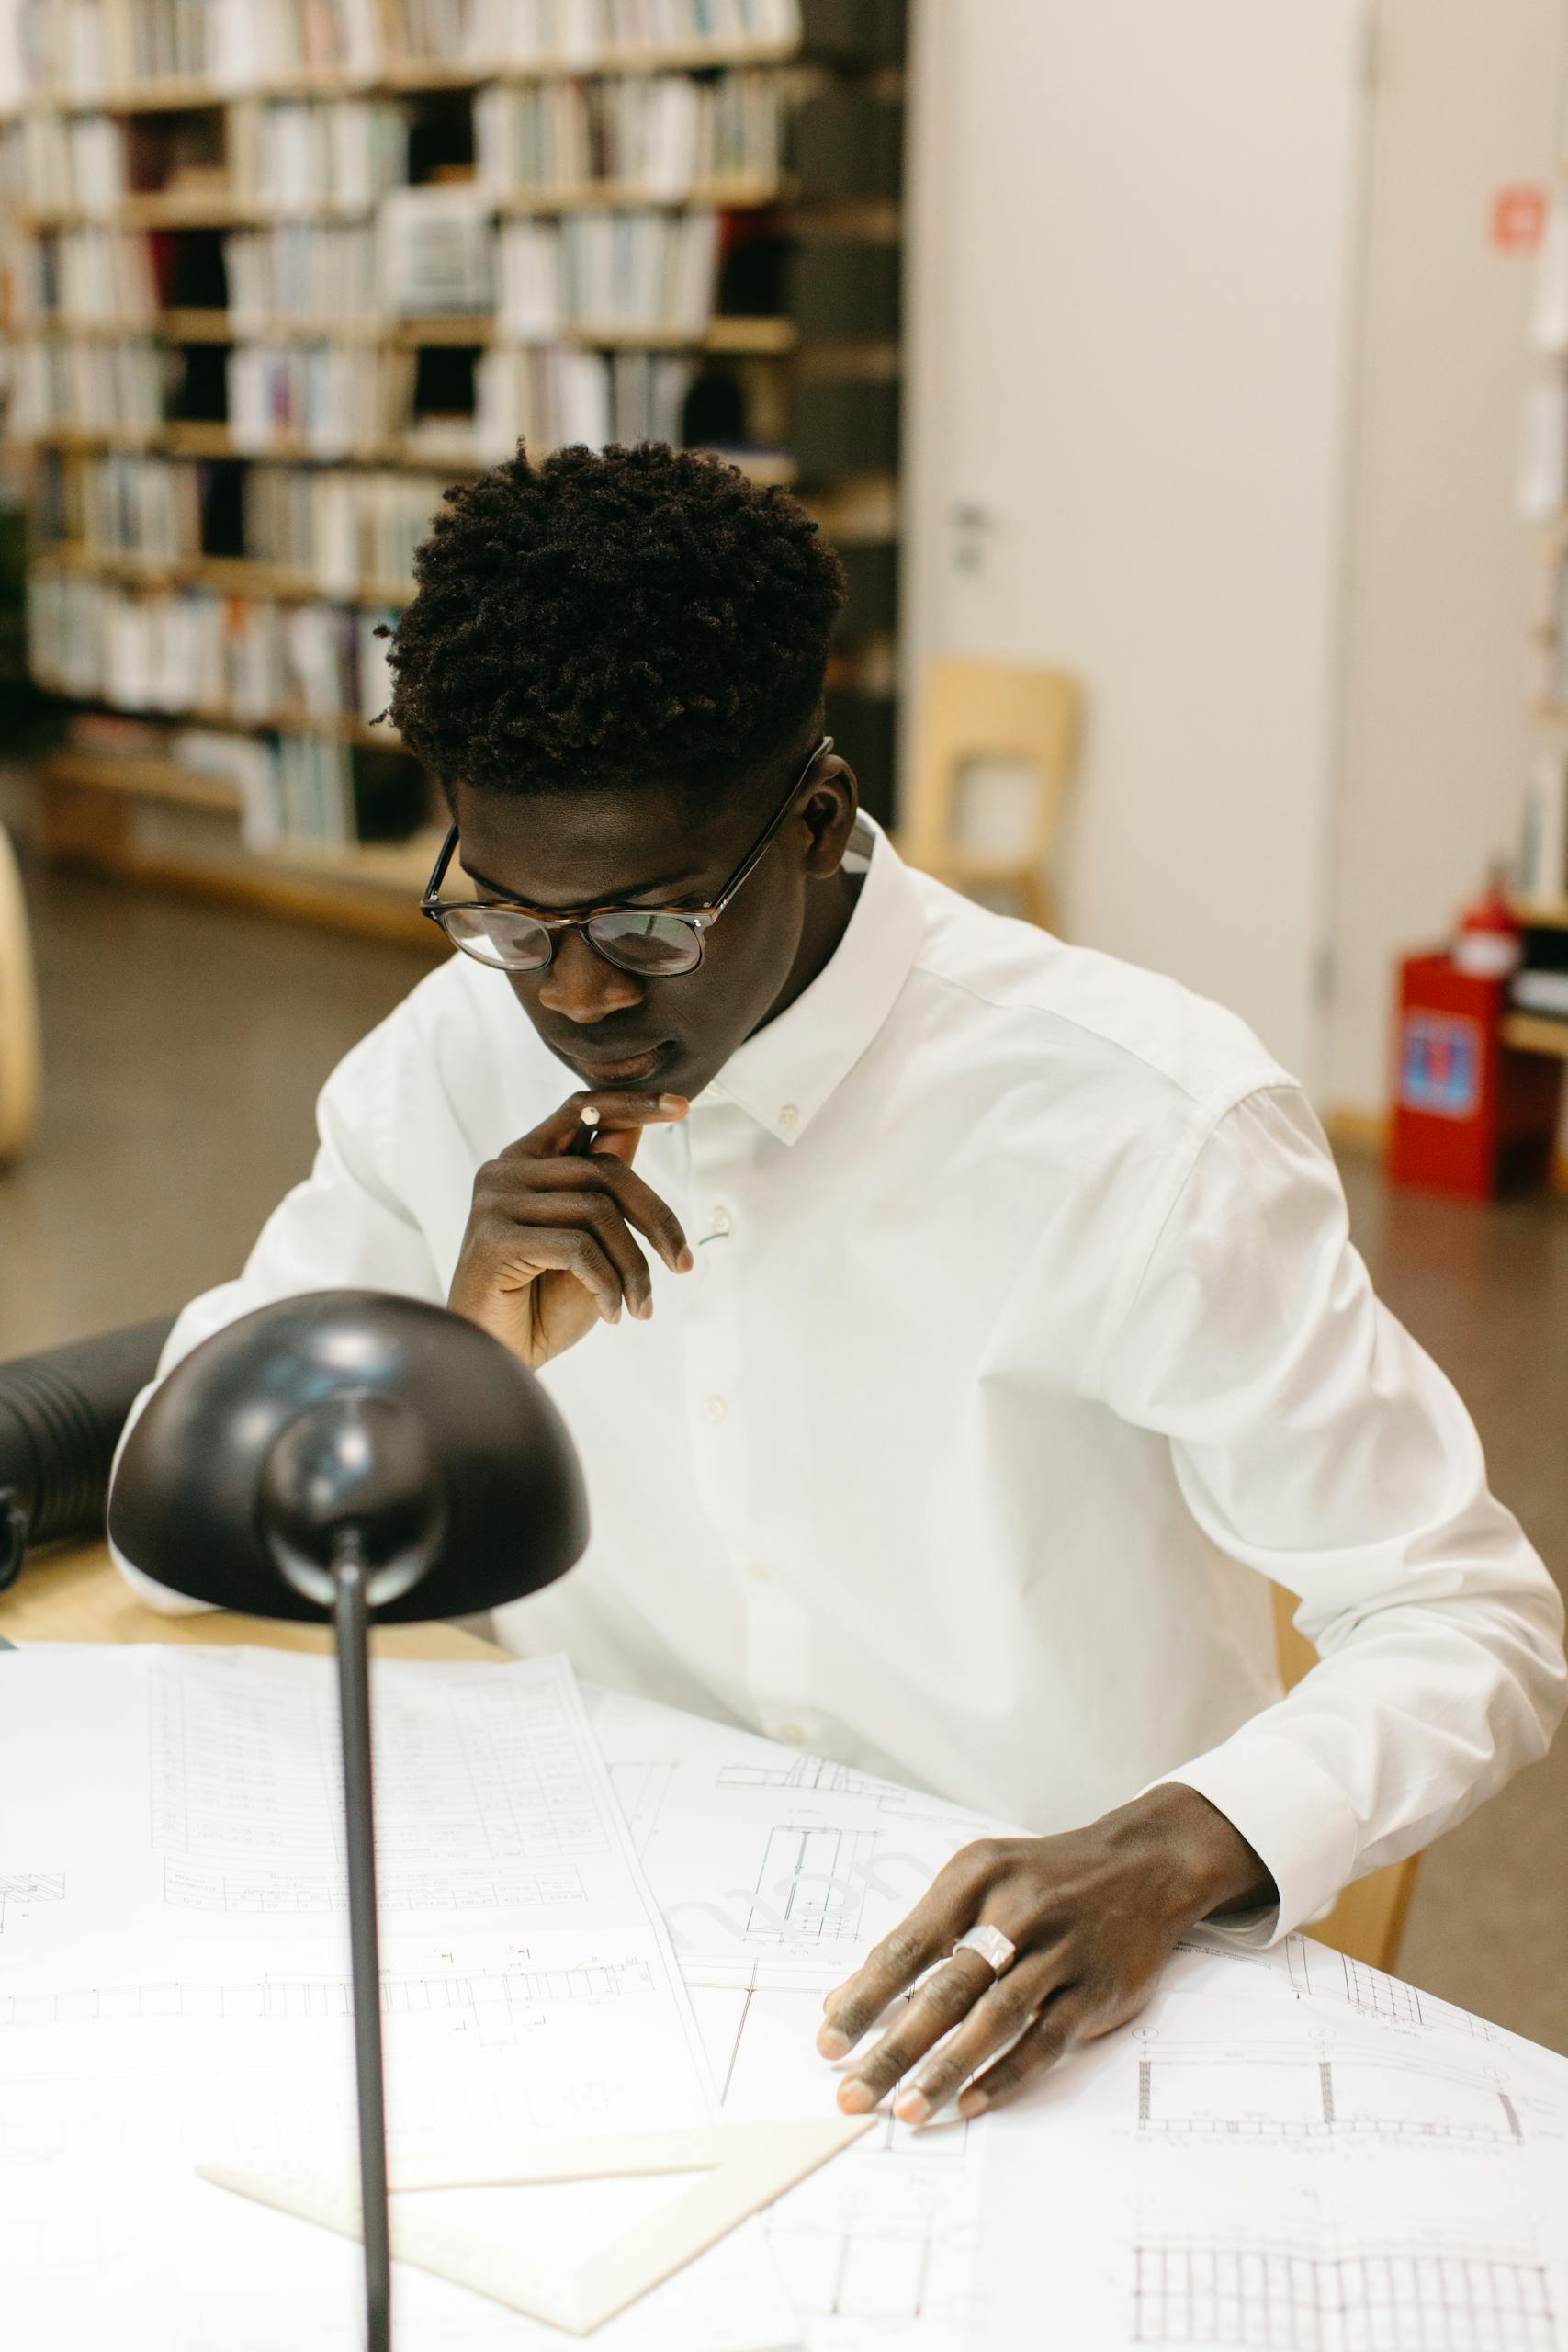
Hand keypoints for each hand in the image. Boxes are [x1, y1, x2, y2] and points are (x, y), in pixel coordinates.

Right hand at [447, 1090, 691, 1367]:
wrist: (500, 1358)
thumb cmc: (543, 1303)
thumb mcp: (589, 1239)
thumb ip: (603, 1190)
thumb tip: (635, 1128)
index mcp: (526, 1161)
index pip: (581, 1112)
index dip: (633, 1104)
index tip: (682, 1107)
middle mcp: (505, 1170)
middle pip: (605, 1169)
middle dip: (657, 1220)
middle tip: (682, 1265)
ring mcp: (496, 1202)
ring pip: (597, 1212)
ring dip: (634, 1268)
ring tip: (641, 1307)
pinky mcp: (494, 1238)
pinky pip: (577, 1247)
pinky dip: (608, 1283)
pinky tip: (613, 1313)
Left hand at [815, 1785, 1273, 2124]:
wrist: (1141, 1866)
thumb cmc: (1041, 1878)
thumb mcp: (976, 1881)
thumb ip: (917, 1936)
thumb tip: (844, 1996)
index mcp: (974, 1879)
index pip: (906, 1947)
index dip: (864, 1998)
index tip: (828, 2042)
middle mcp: (1016, 1911)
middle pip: (945, 1989)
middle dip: (893, 2047)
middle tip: (854, 2093)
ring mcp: (1060, 1950)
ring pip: (995, 2019)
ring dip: (946, 2069)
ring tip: (908, 2110)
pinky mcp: (1097, 1987)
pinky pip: (1046, 2038)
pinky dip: (1007, 2074)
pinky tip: (971, 2102)